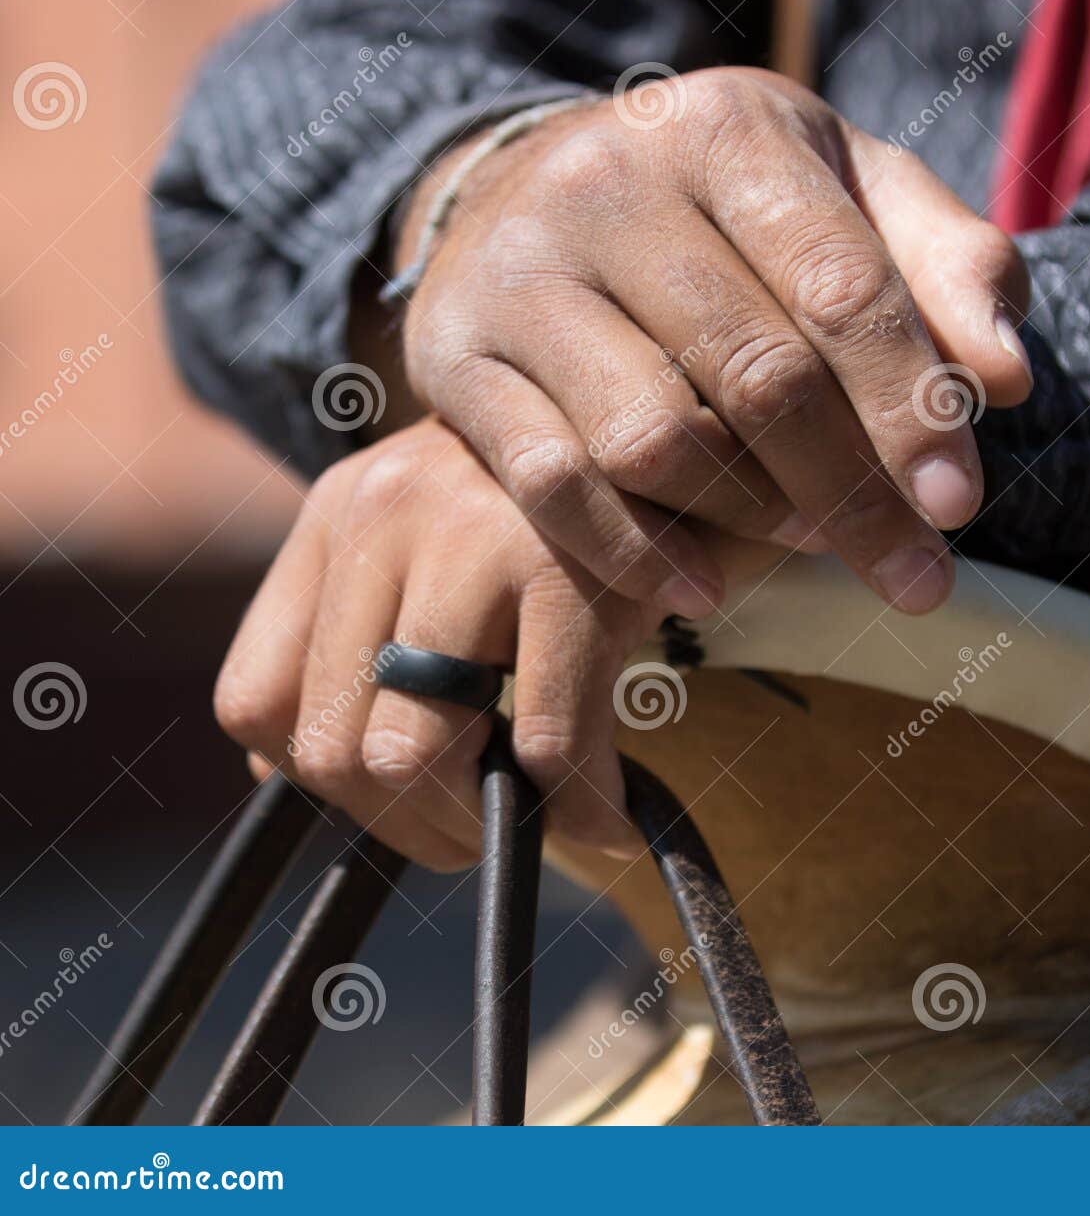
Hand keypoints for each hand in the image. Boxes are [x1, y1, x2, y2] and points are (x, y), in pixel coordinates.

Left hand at [214, 419, 656, 867]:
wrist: (671, 419)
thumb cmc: (563, 506)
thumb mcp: (439, 538)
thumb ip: (358, 635)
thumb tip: (283, 773)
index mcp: (337, 514)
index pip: (256, 702)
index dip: (319, 788)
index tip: (398, 804)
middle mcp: (383, 510)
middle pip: (331, 747)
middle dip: (411, 824)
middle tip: (478, 831)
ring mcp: (471, 533)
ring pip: (413, 755)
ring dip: (480, 824)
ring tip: (534, 816)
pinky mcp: (572, 563)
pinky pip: (545, 741)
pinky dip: (579, 808)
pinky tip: (607, 817)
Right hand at [394, 67, 1030, 620]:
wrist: (539, 181)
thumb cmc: (733, 204)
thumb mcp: (852, 192)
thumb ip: (944, 265)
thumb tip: (1006, 375)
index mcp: (727, 129)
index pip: (840, 282)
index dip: (908, 406)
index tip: (960, 508)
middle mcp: (609, 186)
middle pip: (755, 373)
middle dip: (852, 495)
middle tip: (918, 579)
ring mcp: (520, 273)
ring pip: (651, 437)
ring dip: (752, 521)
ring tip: (815, 550)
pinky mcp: (454, 357)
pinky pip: (549, 481)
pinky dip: (633, 554)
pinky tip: (704, 593)